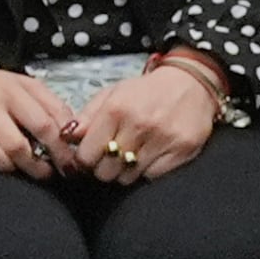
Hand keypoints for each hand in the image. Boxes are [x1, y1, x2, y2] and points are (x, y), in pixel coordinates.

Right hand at [0, 64, 77, 175]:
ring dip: (13, 167)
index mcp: (13, 92)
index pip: (44, 124)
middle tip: (47, 173)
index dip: (59, 148)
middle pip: (18, 145)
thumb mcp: (25, 85)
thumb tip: (73, 131)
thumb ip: (50, 105)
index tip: (68, 162)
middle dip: (37, 166)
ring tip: (23, 169)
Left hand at [61, 62, 218, 184]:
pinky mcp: (182, 150)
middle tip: (111, 157)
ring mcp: (162, 139)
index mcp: (116, 109)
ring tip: (132, 155)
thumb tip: (67, 137)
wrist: (192, 82)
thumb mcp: (113, 94)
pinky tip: (150, 155)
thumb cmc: (149, 90)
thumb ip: (87, 116)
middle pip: (105, 172)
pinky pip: (152, 176)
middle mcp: (139, 125)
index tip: (90, 157)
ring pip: (128, 177)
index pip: (86, 156)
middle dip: (104, 168)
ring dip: (125, 170)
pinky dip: (148, 170)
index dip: (85, 160)